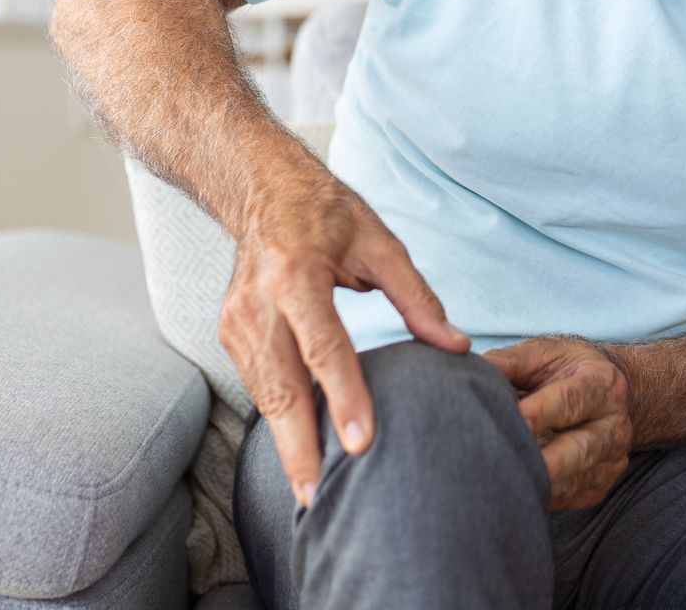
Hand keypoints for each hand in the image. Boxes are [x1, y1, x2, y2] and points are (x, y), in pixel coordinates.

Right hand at [218, 172, 469, 507]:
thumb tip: (457, 345)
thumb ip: (418, 298)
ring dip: (286, 445)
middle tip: (320, 497)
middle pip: (281, 387)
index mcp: (296, 272)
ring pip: (263, 395)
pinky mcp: (229, 331)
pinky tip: (298, 451)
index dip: (344, 397)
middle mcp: (258, 301)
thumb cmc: (326, 213)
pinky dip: (277, 420)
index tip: (362, 442)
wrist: (261, 189)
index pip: (323, 347)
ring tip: (311, 490)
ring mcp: (236, 319)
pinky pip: (257, 385)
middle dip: (300, 447)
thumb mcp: (380, 243)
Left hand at [483, 336, 632, 509]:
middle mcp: (614, 425)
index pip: (572, 401)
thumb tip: (471, 367)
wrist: (602, 395)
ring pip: (571, 481)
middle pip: (579, 450)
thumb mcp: (543, 354)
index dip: (542, 412)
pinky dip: (536, 494)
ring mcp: (610, 461)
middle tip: (504, 463)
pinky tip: (512, 485)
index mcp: (603, 384)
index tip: (515, 420)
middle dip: (542, 460)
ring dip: (534, 481)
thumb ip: (511, 362)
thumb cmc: (564, 370)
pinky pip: (565, 498)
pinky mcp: (597, 488)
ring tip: (498, 476)